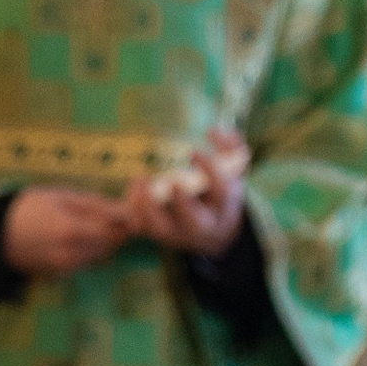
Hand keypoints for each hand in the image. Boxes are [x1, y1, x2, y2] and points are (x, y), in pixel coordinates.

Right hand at [2, 185, 131, 277]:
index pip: (115, 231)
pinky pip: (86, 262)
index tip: (123, 209)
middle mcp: (71, 254)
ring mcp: (66, 267)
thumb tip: (128, 211)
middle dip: (115, 229)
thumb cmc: (28, 207)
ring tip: (87, 222)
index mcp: (71, 230)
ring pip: (101, 255)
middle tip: (107, 213)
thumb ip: (96, 204)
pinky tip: (74, 236)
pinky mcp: (61, 274)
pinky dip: (89, 249)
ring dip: (102, 240)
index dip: (125, 221)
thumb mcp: (61, 196)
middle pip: (110, 245)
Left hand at [123, 128, 248, 255]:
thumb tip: (214, 130)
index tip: (193, 151)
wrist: (212, 231)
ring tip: (140, 179)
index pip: (222, 192)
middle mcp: (202, 225)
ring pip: (162, 229)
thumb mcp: (233, 170)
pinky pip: (142, 228)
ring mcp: (178, 233)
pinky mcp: (157, 235)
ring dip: (148, 207)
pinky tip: (133, 187)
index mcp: (223, 206)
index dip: (210, 172)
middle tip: (171, 181)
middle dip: (182, 203)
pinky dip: (133, 210)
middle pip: (194, 222)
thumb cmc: (218, 191)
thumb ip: (230, 147)